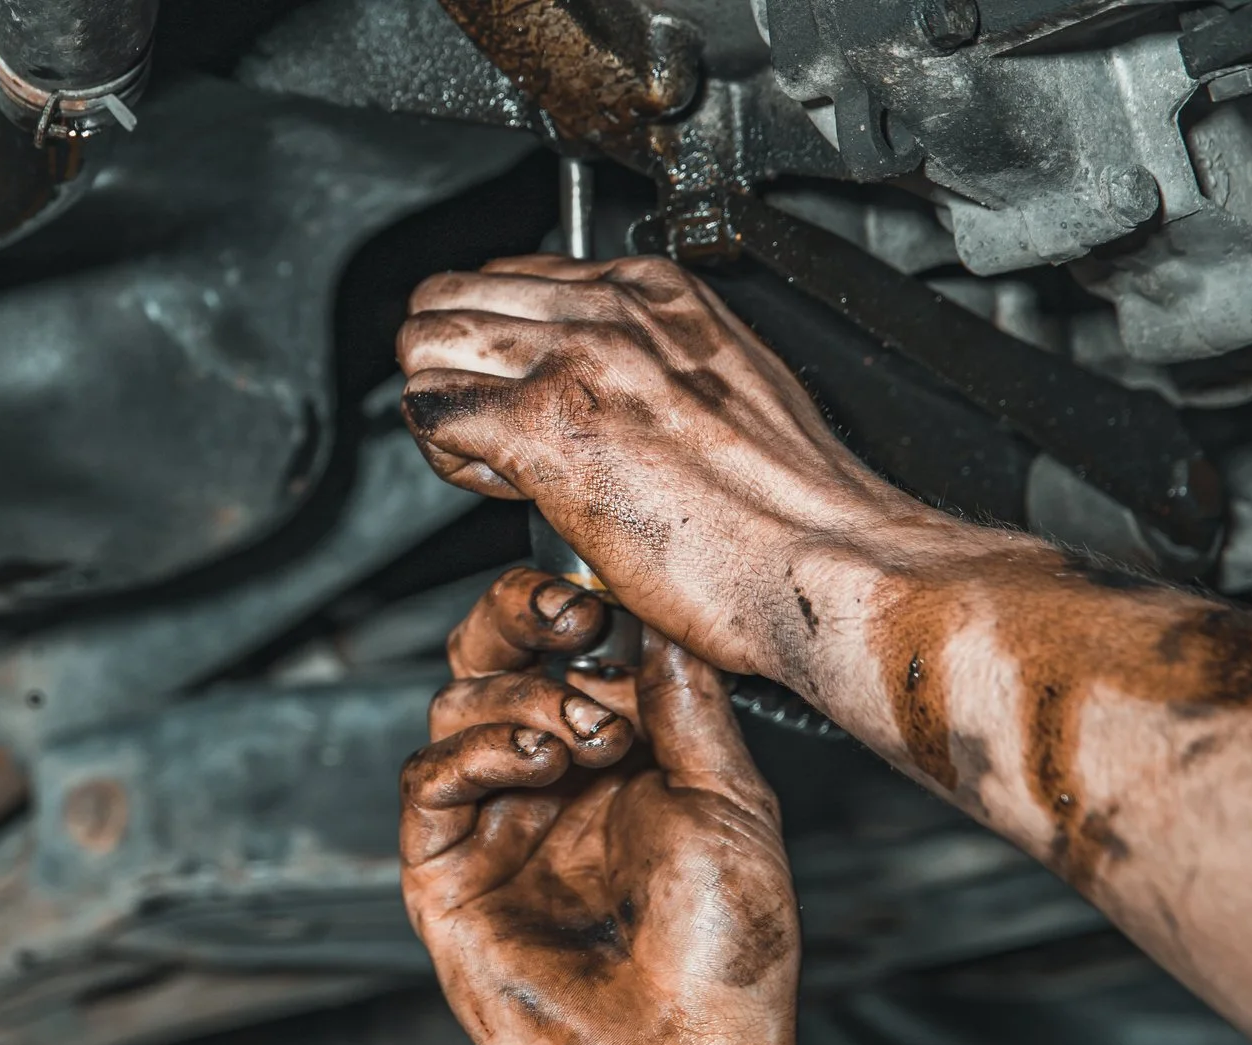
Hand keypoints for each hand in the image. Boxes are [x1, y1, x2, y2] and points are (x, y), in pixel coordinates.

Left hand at [396, 254, 945, 678]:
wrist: (825, 558)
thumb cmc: (792, 504)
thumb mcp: (727, 387)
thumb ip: (652, 368)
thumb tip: (603, 394)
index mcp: (653, 292)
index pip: (514, 278)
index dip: (503, 345)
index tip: (531, 397)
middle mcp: (606, 311)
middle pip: (451, 298)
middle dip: (450, 365)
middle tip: (487, 426)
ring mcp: (572, 362)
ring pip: (425, 346)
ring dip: (441, 407)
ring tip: (493, 459)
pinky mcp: (544, 428)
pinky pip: (432, 413)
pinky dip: (447, 457)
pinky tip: (502, 485)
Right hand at [402, 568, 804, 1044]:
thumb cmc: (723, 956)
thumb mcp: (731, 804)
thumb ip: (688, 705)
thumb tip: (669, 622)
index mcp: (618, 762)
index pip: (566, 653)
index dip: (570, 613)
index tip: (597, 605)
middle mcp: (548, 784)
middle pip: (491, 659)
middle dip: (519, 620)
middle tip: (567, 621)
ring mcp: (494, 825)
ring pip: (455, 706)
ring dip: (518, 698)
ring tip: (581, 738)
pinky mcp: (446, 871)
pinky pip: (428, 780)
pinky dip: (473, 751)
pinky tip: (531, 761)